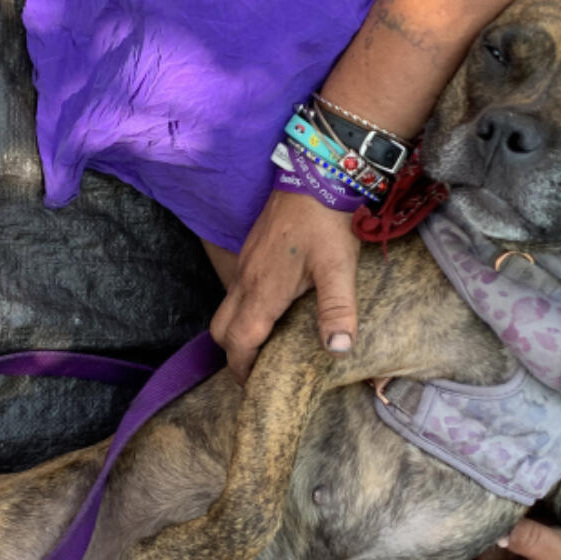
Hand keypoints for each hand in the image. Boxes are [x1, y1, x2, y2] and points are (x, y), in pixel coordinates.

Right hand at [211, 190, 360, 382]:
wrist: (316, 172)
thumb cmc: (326, 222)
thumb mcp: (339, 268)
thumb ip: (337, 310)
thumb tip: (337, 350)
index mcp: (263, 291)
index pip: (239, 343)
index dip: (243, 370)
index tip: (256, 387)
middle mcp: (246, 280)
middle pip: (221, 330)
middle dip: (234, 355)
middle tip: (257, 370)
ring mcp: (245, 264)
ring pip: (226, 309)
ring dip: (238, 332)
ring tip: (265, 344)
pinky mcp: (251, 251)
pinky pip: (235, 290)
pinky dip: (244, 310)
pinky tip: (271, 309)